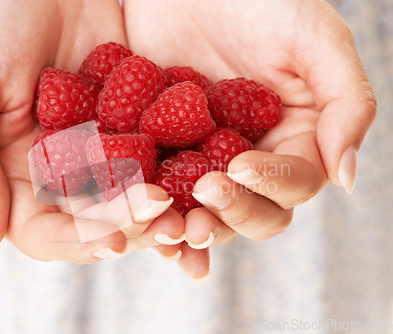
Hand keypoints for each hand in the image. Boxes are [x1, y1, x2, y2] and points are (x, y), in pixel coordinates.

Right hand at [0, 0, 185, 261]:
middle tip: (165, 218)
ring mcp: (101, 152)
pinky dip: (181, 171)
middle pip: (96, 222)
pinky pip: (160, 156)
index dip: (78, 243)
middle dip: (132, 227)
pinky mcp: (135, 127)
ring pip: (133, 196)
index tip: (115, 241)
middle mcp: (61, 173)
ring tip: (191, 212)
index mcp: (17, 177)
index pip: (45, 231)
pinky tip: (205, 178)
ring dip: (163, 210)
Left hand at [124, 0, 375, 277]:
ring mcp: (205, 160)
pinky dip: (151, 213)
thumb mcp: (313, 38)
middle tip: (203, 199)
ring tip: (169, 231)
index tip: (239, 167)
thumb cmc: (258, 0)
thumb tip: (347, 177)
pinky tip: (136, 222)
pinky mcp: (164, 154)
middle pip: (253, 211)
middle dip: (231, 213)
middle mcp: (252, 158)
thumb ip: (346, 103)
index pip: (294, 182)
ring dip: (189, 229)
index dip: (271, 185)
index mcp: (294, 138)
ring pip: (205, 213)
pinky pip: (160, 191)